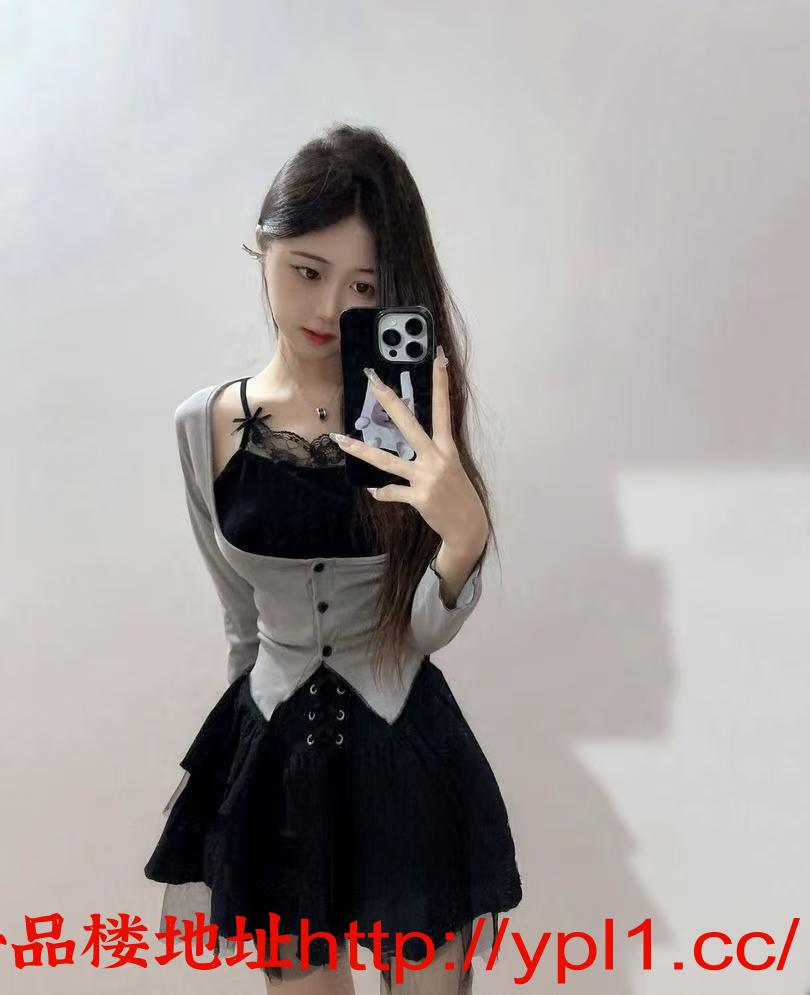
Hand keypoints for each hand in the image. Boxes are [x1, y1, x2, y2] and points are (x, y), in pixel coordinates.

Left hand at [329, 346, 488, 552]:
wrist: (468, 527)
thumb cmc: (457, 494)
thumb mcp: (450, 468)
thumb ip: (431, 453)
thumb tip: (410, 445)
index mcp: (447, 447)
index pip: (443, 408)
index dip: (441, 382)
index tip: (438, 357)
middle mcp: (437, 458)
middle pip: (408, 423)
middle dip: (389, 401)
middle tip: (372, 381)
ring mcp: (427, 477)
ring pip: (388, 461)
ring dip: (362, 451)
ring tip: (341, 441)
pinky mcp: (420, 497)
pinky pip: (391, 492)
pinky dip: (381, 493)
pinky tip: (375, 492)